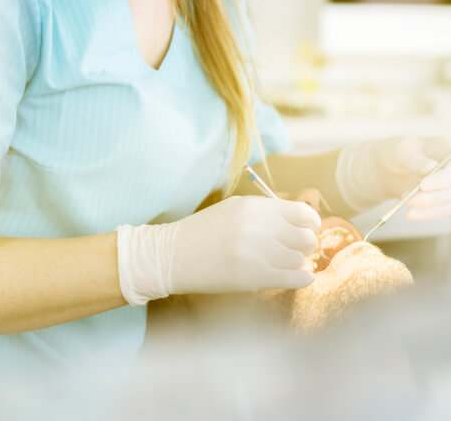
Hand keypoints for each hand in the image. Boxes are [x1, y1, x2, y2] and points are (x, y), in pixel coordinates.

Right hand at [115, 195, 320, 305]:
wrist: (173, 255)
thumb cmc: (204, 231)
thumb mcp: (235, 209)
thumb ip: (267, 213)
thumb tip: (302, 221)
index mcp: (254, 206)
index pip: (302, 213)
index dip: (311, 223)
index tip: (307, 230)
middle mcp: (259, 227)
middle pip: (306, 237)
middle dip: (305, 244)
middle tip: (296, 249)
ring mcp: (257, 252)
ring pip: (300, 259)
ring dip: (296, 262)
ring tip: (284, 263)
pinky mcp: (254, 277)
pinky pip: (295, 278)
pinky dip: (302, 279)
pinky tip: (298, 277)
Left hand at [335, 135, 450, 217]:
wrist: (388, 168)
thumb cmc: (396, 153)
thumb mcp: (401, 151)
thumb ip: (415, 159)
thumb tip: (430, 167)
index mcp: (445, 149)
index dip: (442, 179)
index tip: (423, 185)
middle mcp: (450, 168)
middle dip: (434, 197)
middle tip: (411, 200)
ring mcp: (448, 185)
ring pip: (450, 203)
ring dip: (431, 209)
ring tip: (408, 210)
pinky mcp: (445, 199)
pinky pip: (443, 210)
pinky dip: (430, 214)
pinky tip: (413, 213)